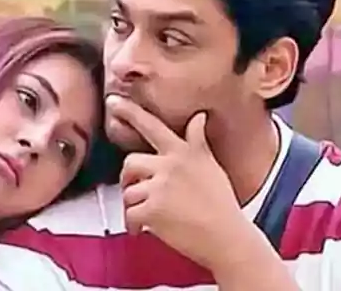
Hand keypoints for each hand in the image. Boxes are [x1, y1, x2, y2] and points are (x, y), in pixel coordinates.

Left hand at [108, 95, 249, 270]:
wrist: (226, 237)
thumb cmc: (221, 205)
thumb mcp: (211, 165)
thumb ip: (197, 142)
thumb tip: (199, 117)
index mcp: (183, 153)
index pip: (153, 126)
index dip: (131, 112)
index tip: (114, 101)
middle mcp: (170, 166)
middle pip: (130, 162)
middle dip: (128, 177)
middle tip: (134, 188)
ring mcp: (160, 188)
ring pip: (129, 192)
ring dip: (134, 205)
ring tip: (146, 215)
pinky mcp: (153, 210)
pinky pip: (130, 214)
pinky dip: (133, 225)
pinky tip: (142, 229)